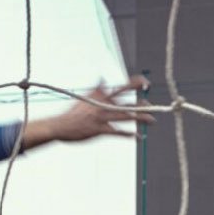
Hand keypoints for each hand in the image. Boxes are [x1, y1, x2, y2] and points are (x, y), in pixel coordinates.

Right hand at [23, 76, 153, 146]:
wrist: (60, 125)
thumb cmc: (72, 113)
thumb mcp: (85, 97)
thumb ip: (97, 89)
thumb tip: (102, 77)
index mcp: (101, 96)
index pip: (121, 87)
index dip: (135, 83)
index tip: (145, 82)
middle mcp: (103, 106)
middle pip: (127, 103)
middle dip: (142, 104)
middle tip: (153, 104)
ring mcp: (102, 118)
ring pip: (125, 117)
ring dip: (140, 119)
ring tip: (152, 121)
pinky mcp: (100, 130)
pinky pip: (117, 133)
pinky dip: (129, 135)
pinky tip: (138, 137)